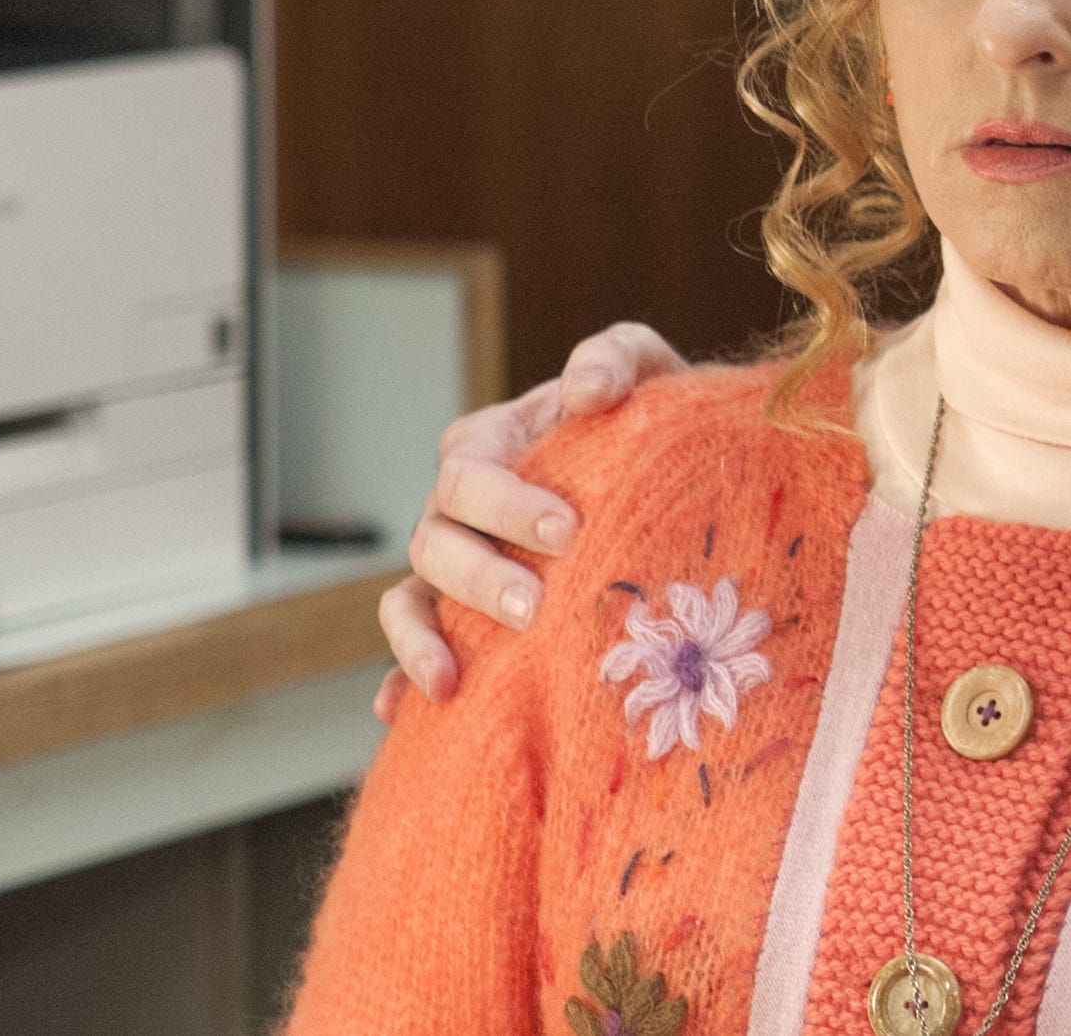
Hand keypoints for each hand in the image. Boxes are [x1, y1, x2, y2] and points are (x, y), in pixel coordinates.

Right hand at [372, 322, 685, 717]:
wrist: (668, 466)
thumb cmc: (643, 414)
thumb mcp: (640, 366)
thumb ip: (614, 360)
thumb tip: (588, 391)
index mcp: (487, 446)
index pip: (469, 475)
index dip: (506, 505)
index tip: (567, 530)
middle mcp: (457, 510)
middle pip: (434, 544)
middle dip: (478, 577)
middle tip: (533, 606)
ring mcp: (455, 566)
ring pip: (411, 600)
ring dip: (424, 639)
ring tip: (452, 678)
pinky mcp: (465, 615)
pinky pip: (417, 648)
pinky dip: (402, 678)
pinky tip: (405, 710)